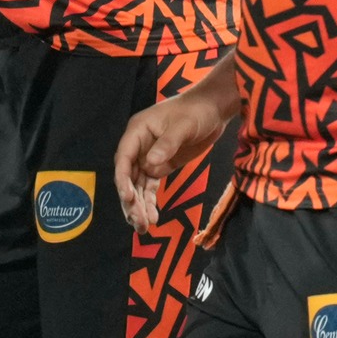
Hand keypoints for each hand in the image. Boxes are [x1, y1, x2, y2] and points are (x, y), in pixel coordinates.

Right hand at [114, 83, 236, 230]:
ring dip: (139, 206)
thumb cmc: (196, 111)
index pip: (124, 157)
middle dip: (131, 200)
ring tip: (143, 227)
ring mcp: (149, 157)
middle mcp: (138, 146)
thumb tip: (150, 164)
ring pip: (138, 185)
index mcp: (137, 131)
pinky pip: (150, 186)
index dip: (123, 178)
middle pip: (128, 176)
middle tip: (138, 222)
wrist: (213, 110)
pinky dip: (150, 202)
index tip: (128, 198)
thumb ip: (168, 144)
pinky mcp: (161, 165)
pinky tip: (153, 218)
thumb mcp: (183, 126)